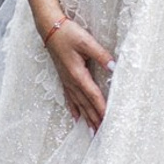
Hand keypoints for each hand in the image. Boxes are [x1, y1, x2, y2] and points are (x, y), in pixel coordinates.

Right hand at [40, 13, 114, 129]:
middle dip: (95, 119)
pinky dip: (74, 109)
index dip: (101, 108)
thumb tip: (114, 67)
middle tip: (102, 135)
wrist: (49, 28)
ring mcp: (66, 81)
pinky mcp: (64, 78)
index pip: (94, 95)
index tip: (108, 121)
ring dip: (86, 118)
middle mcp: (71, 81)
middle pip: (86, 104)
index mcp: (78, 74)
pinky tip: (77, 118)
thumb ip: (101, 55)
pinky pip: (70, 98)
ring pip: (78, 104)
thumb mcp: (87, 42)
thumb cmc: (68, 33)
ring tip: (92, 132)